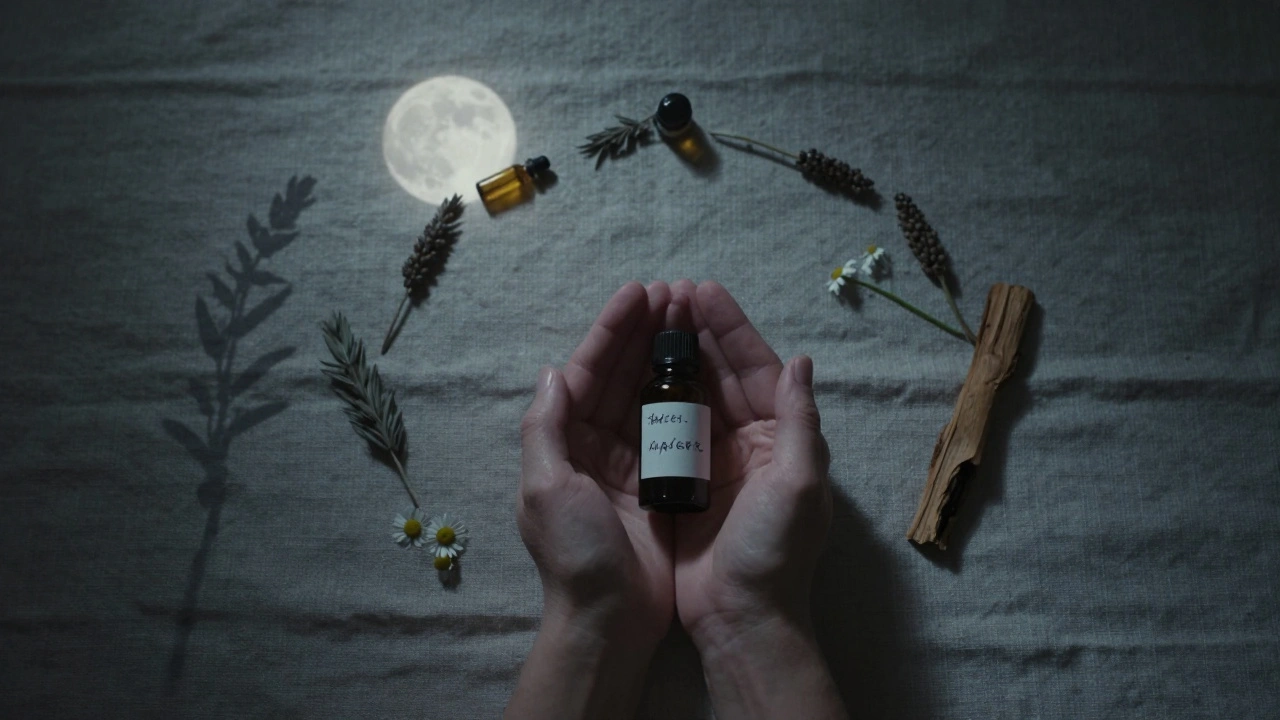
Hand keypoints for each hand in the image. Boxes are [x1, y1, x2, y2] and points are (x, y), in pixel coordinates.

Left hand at [508, 281, 676, 718]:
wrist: (611, 621)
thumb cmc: (575, 554)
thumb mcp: (545, 488)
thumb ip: (545, 427)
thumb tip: (553, 369)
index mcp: (563, 443)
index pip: (585, 372)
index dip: (611, 330)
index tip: (640, 292)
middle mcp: (595, 446)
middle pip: (619, 375)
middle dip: (644, 332)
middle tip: (675, 292)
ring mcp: (631, 463)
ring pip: (648, 394)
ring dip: (666, 354)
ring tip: (691, 315)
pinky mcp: (663, 483)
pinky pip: (675, 428)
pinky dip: (687, 394)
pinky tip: (706, 365)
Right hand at [672, 280, 844, 717]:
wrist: (740, 618)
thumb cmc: (774, 551)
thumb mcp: (798, 483)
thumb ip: (801, 420)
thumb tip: (801, 359)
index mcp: (781, 437)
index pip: (756, 368)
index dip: (730, 328)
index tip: (700, 290)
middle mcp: (749, 442)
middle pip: (721, 374)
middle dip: (695, 332)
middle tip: (665, 293)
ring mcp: (713, 462)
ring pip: (691, 394)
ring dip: (671, 356)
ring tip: (645, 319)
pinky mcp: (682, 483)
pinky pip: (666, 429)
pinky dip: (651, 398)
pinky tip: (628, 372)